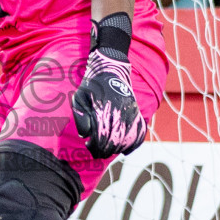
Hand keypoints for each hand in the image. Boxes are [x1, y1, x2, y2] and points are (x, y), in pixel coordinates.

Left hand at [70, 17, 148, 158]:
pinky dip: (134, 144)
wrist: (111, 70)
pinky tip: (124, 148)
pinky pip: (140, 133)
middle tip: (95, 150)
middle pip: (115, 141)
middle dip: (104, 150)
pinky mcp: (137, 113)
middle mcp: (120, 111)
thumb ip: (80, 117)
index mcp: (104, 108)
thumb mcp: (79, 98)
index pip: (102, 136)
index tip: (88, 144)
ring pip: (128, 140)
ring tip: (107, 147)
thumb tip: (85, 135)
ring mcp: (131, 113)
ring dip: (117, 148)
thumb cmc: (91, 86)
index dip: (95, 146)